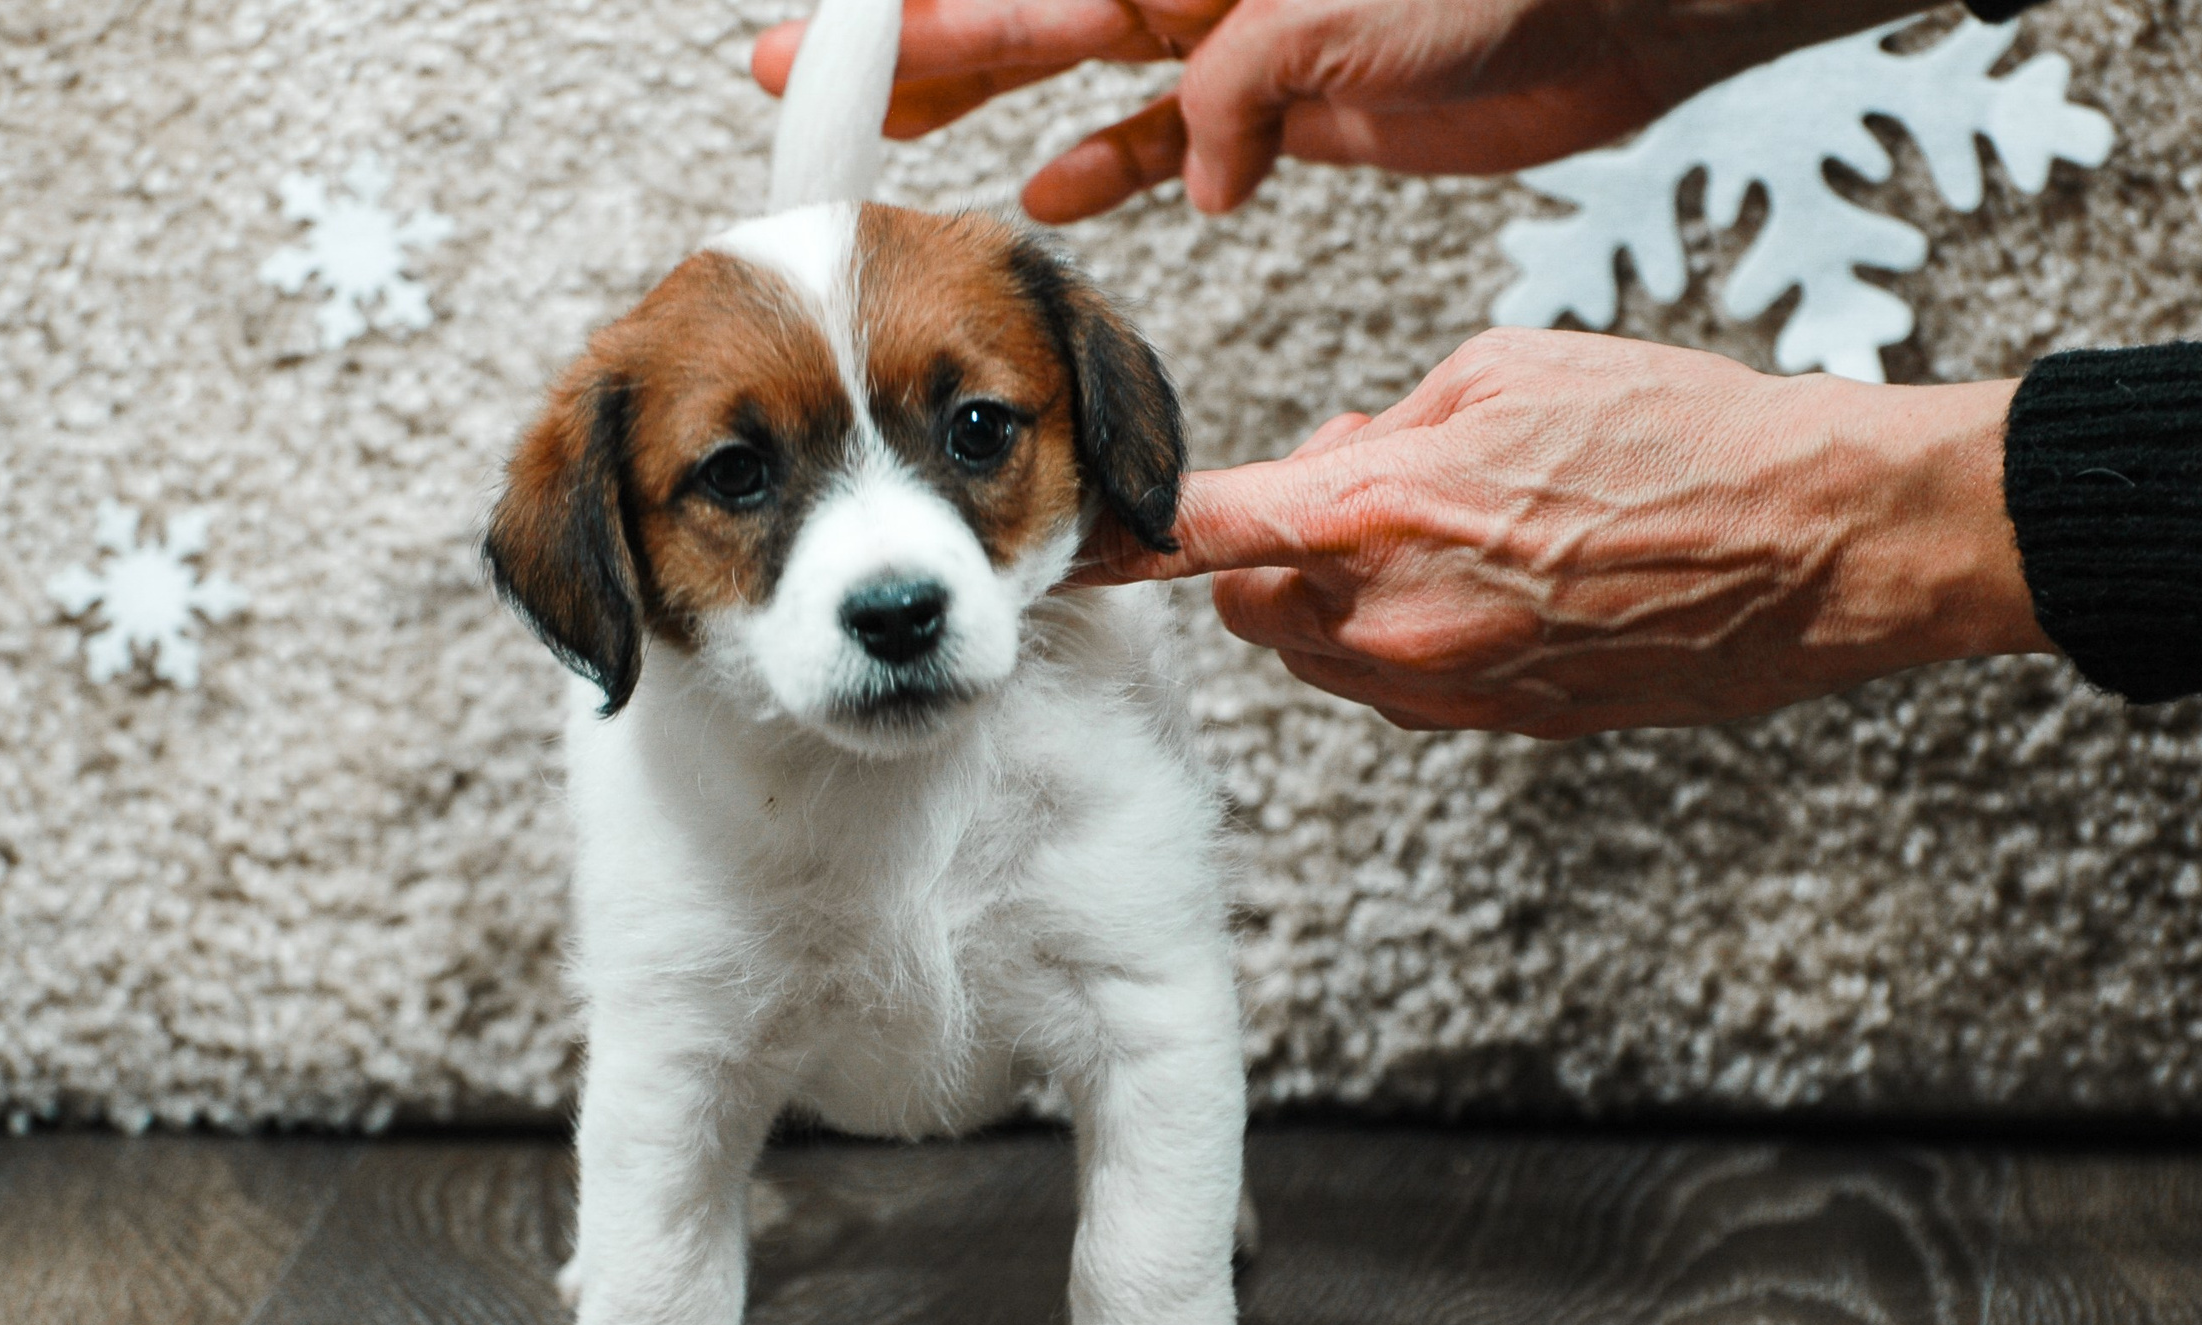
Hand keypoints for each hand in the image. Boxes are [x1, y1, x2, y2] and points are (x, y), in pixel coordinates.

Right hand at [752, 0, 1917, 221]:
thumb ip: (1240, 87)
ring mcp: (1234, 49)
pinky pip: (1167, 139)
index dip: (923, 13)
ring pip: (1079, 78)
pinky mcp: (1281, 106)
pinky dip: (1110, 168)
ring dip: (992, 112)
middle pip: (1025, 20)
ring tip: (899, 145)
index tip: (831, 35)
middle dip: (916, 57)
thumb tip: (1183, 171)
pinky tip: (1049, 200)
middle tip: (809, 84)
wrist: (1621, 6)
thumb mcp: (1348, 20)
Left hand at [1080, 330, 2053, 738]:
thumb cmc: (1678, 434)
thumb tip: (1322, 459)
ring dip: (1333, 609)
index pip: (1209, 534)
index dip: (1141, 539)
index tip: (1102, 547)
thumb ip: (1381, 426)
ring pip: (1320, 661)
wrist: (1815, 544)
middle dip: (1268, 561)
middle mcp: (1394, 620)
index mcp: (1380, 513)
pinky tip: (1482, 595)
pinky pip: (1399, 696)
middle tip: (1347, 503)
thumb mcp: (1506, 370)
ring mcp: (1448, 688)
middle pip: (1252, 610)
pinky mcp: (1502, 728)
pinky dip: (1400, 649)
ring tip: (1437, 542)